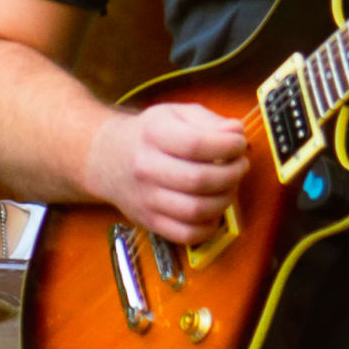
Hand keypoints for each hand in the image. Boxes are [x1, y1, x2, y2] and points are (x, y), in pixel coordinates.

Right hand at [85, 100, 248, 245]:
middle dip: (232, 174)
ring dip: (225, 199)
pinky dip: (209, 226)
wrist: (108, 159)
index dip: (228, 146)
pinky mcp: (149, 221)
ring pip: (197, 210)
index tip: (239, 144)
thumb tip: (236, 132)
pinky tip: (213, 209)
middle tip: (240, 166)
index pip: (197, 144)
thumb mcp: (177, 115)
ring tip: (229, 186)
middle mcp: (146, 167)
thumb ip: (209, 121)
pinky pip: (187, 234)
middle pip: (199, 180)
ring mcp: (146, 198)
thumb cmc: (151, 135)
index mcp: (153, 134)